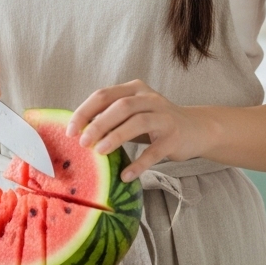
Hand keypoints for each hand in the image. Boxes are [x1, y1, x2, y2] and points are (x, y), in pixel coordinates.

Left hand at [68, 80, 212, 182]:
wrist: (196, 129)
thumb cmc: (155, 122)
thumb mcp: (133, 113)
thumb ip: (110, 117)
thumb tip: (78, 131)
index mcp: (134, 89)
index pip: (104, 95)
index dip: (84, 111)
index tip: (69, 131)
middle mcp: (149, 98)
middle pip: (120, 107)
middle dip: (97, 124)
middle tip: (82, 143)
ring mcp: (164, 116)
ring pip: (137, 122)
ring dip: (115, 137)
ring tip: (99, 153)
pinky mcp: (174, 137)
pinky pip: (154, 151)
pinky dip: (139, 163)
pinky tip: (126, 175)